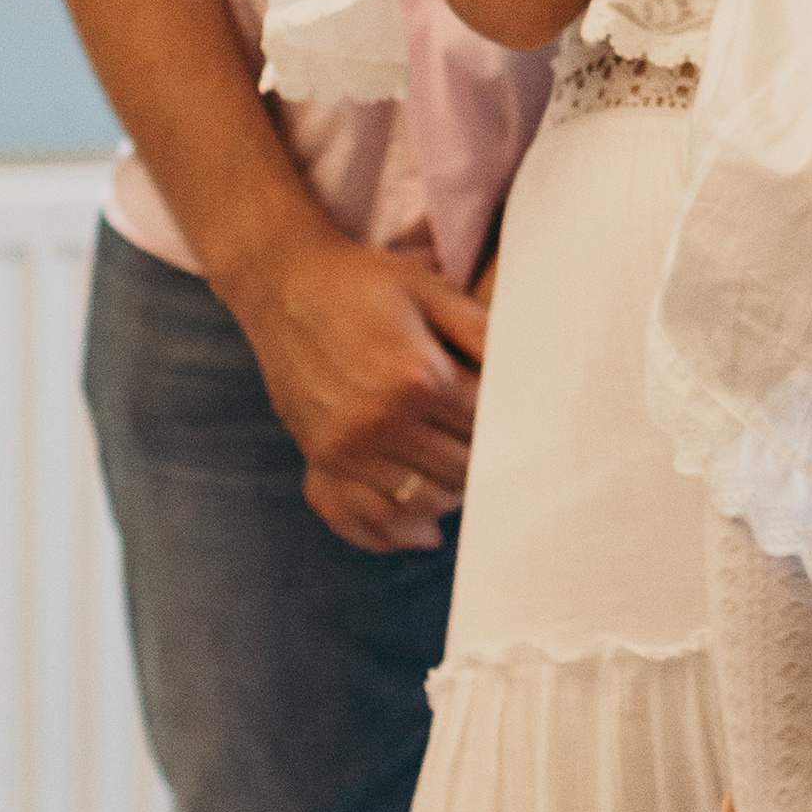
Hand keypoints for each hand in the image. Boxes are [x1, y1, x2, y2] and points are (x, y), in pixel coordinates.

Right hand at [217, 223, 493, 554]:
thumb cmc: (364, 283)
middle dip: (482, 458)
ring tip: (460, 470)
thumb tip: (526, 370)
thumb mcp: (430, 290)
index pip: (485, 425)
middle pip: (459, 470)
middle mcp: (379, 421)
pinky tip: (423, 526)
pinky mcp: (319, 459)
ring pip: (421, 501)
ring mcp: (344, 448)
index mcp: (416, 377)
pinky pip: (365, 516)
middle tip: (491, 443)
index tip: (513, 415)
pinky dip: (398, 527)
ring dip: (449, 492)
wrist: (284, 285)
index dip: (505, 420)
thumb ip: (480, 331)